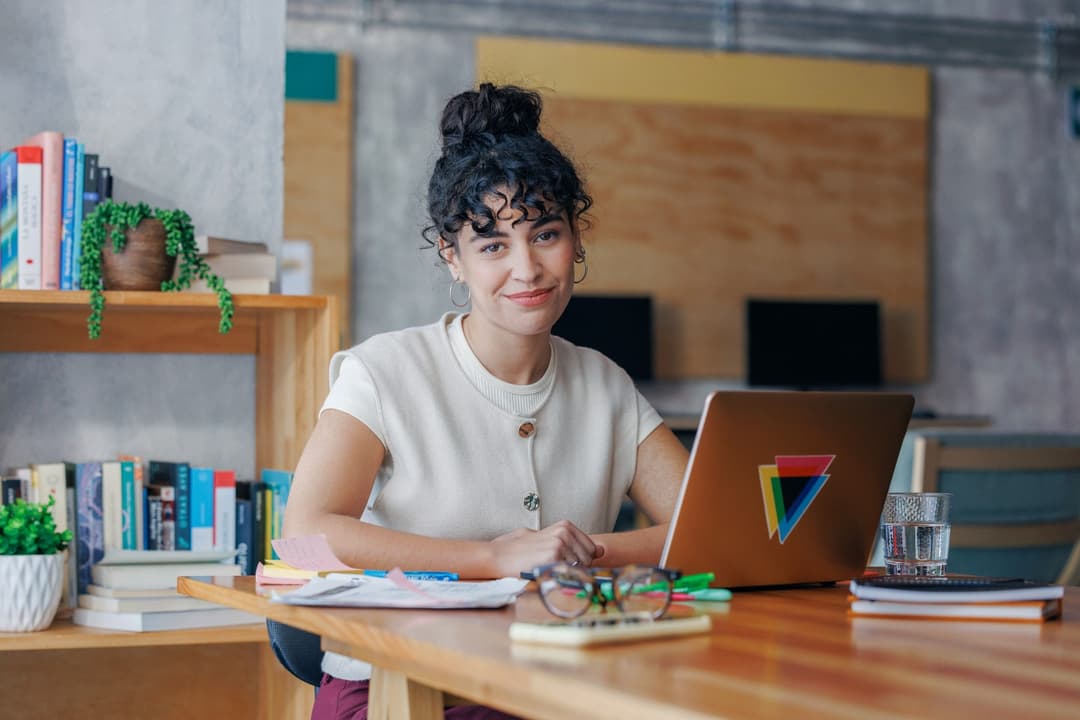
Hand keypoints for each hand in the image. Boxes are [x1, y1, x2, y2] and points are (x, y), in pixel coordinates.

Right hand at [489, 520, 605, 576]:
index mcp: (566, 526)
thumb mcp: (548, 539)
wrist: (500, 556)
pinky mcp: (554, 556)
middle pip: (588, 560)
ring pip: (579, 569)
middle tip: (553, 567)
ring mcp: (560, 543)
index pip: (592, 550)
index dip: (582, 561)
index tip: (567, 564)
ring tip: (546, 567)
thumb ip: (572, 543)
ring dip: (565, 574)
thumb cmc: (522, 550)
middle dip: (575, 569)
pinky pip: (568, 573)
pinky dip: (559, 577)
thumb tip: (600, 551)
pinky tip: (544, 571)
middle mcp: (565, 532)